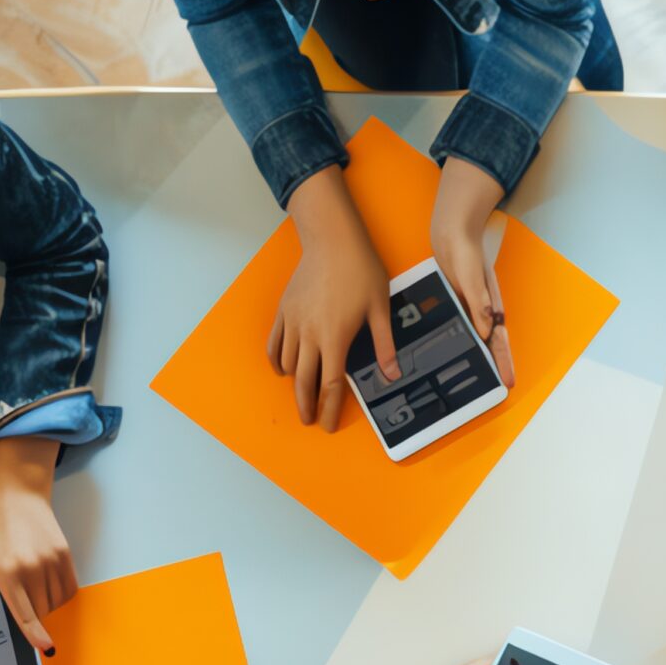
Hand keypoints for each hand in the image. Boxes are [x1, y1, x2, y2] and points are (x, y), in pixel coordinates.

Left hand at [0, 437, 70, 655]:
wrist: (14, 489)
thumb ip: (3, 582)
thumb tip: (21, 605)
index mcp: (6, 571)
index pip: (25, 614)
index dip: (36, 635)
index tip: (45, 648)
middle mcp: (31, 568)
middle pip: (42, 610)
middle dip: (35, 614)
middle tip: (25, 603)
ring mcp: (51, 561)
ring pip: (56, 600)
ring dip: (47, 602)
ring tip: (34, 585)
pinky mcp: (64, 553)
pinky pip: (69, 587)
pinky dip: (61, 593)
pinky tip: (50, 585)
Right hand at [269, 168, 391, 431]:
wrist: (333, 240)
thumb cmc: (361, 270)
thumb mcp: (380, 308)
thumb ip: (384, 345)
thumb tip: (392, 375)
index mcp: (335, 337)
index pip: (329, 384)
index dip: (329, 409)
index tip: (327, 425)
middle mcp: (309, 333)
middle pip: (303, 381)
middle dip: (305, 405)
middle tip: (309, 419)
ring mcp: (292, 321)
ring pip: (287, 363)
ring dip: (294, 382)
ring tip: (303, 392)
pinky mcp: (284, 310)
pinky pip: (273, 343)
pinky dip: (276, 360)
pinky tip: (283, 368)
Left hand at [432, 158, 514, 385]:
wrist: (451, 230)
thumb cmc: (464, 250)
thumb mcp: (471, 276)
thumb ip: (479, 303)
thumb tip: (487, 331)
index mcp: (492, 305)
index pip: (500, 340)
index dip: (504, 361)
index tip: (508, 382)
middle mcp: (484, 308)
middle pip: (492, 343)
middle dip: (496, 364)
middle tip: (498, 386)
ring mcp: (471, 305)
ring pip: (477, 336)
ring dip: (478, 353)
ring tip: (477, 374)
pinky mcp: (458, 300)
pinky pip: (461, 325)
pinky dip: (461, 338)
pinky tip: (453, 346)